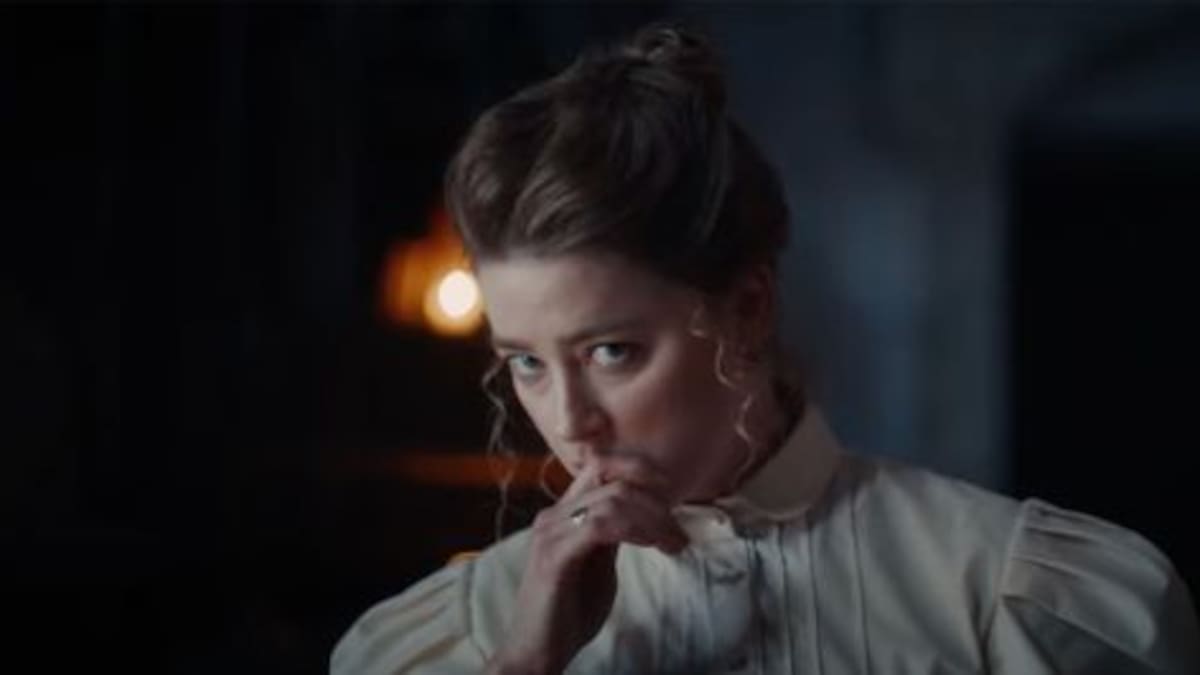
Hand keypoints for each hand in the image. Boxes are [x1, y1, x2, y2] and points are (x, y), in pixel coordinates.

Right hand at [486, 456, 688, 674]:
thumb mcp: (599, 563)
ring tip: (672, 544)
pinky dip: (633, 530)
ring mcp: (551, 534)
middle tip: (677, 533)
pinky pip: (598, 526)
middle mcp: (553, 515)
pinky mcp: (554, 558)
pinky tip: (650, 546)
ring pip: (612, 500)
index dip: (639, 469)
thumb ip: (613, 535)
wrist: (535, 652)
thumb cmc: (569, 612)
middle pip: (611, 477)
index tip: (669, 493)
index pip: (600, 465)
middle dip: (655, 500)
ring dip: (653, 519)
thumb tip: (643, 514)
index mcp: (564, 513)